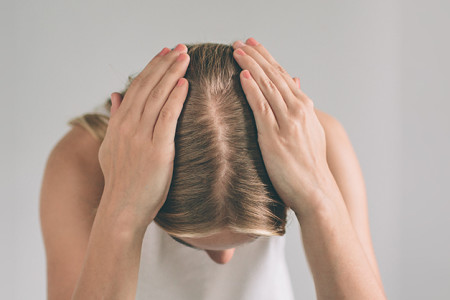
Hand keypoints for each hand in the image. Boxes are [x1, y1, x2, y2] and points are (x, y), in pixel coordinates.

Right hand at [98, 44, 189, 228]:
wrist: (122, 209)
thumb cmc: (121, 180)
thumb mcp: (110, 147)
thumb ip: (114, 119)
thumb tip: (115, 95)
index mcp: (118, 124)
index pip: (136, 87)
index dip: (151, 68)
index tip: (164, 53)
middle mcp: (128, 126)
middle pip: (148, 86)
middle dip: (164, 64)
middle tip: (180, 48)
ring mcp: (141, 137)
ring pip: (157, 97)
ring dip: (172, 74)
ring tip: (185, 57)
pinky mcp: (157, 150)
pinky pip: (167, 117)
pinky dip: (176, 98)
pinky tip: (185, 84)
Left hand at [232, 38, 334, 215]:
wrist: (317, 191)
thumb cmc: (309, 166)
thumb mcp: (310, 132)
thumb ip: (301, 108)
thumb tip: (296, 84)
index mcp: (304, 108)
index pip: (282, 75)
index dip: (266, 59)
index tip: (252, 46)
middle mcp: (298, 110)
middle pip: (274, 76)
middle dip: (256, 56)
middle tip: (239, 42)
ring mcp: (287, 123)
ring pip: (267, 86)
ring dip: (251, 66)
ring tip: (236, 52)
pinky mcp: (275, 137)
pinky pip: (262, 108)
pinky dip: (252, 90)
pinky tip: (242, 76)